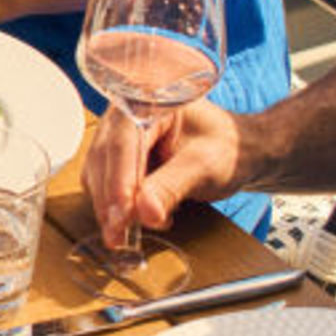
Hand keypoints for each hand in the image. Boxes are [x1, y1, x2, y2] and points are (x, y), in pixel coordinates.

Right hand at [86, 95, 242, 250]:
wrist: (237, 152)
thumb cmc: (227, 149)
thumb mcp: (205, 166)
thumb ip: (172, 186)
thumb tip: (144, 212)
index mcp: (150, 99)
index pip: (124, 142)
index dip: (119, 182)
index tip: (121, 217)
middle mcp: (127, 112)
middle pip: (105, 158)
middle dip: (110, 200)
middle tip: (118, 236)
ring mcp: (119, 134)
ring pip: (98, 173)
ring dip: (109, 207)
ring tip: (128, 234)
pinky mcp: (119, 157)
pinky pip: (104, 183)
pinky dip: (114, 206)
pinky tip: (133, 221)